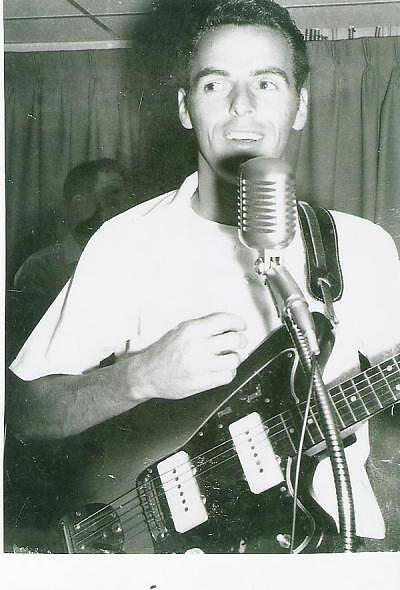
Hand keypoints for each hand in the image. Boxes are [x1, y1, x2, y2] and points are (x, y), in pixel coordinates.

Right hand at [125, 312, 246, 401]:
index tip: (241, 326)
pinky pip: (228, 376)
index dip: (238, 322)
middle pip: (235, 339)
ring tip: (228, 358)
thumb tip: (226, 324)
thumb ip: (202, 326)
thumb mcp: (180, 330)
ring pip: (235, 359)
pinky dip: (228, 373)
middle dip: (241, 340)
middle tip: (238, 342)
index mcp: (192, 329)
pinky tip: (221, 370)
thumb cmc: (163, 352)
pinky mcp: (202, 382)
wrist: (146, 374)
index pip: (225, 320)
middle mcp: (198, 346)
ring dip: (234, 358)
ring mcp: (201, 365)